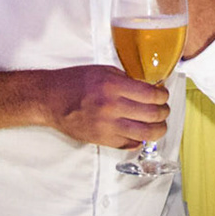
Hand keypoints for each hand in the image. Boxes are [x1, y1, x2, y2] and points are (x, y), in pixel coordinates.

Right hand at [35, 64, 170, 148]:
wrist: (50, 99)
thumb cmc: (74, 82)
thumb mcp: (102, 71)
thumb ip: (126, 80)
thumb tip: (149, 89)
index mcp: (112, 86)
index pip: (151, 95)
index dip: (163, 96)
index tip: (163, 95)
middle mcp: (111, 107)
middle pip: (152, 115)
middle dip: (164, 113)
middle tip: (164, 110)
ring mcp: (107, 126)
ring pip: (146, 134)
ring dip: (158, 130)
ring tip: (159, 125)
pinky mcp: (102, 140)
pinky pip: (130, 144)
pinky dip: (140, 139)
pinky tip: (140, 132)